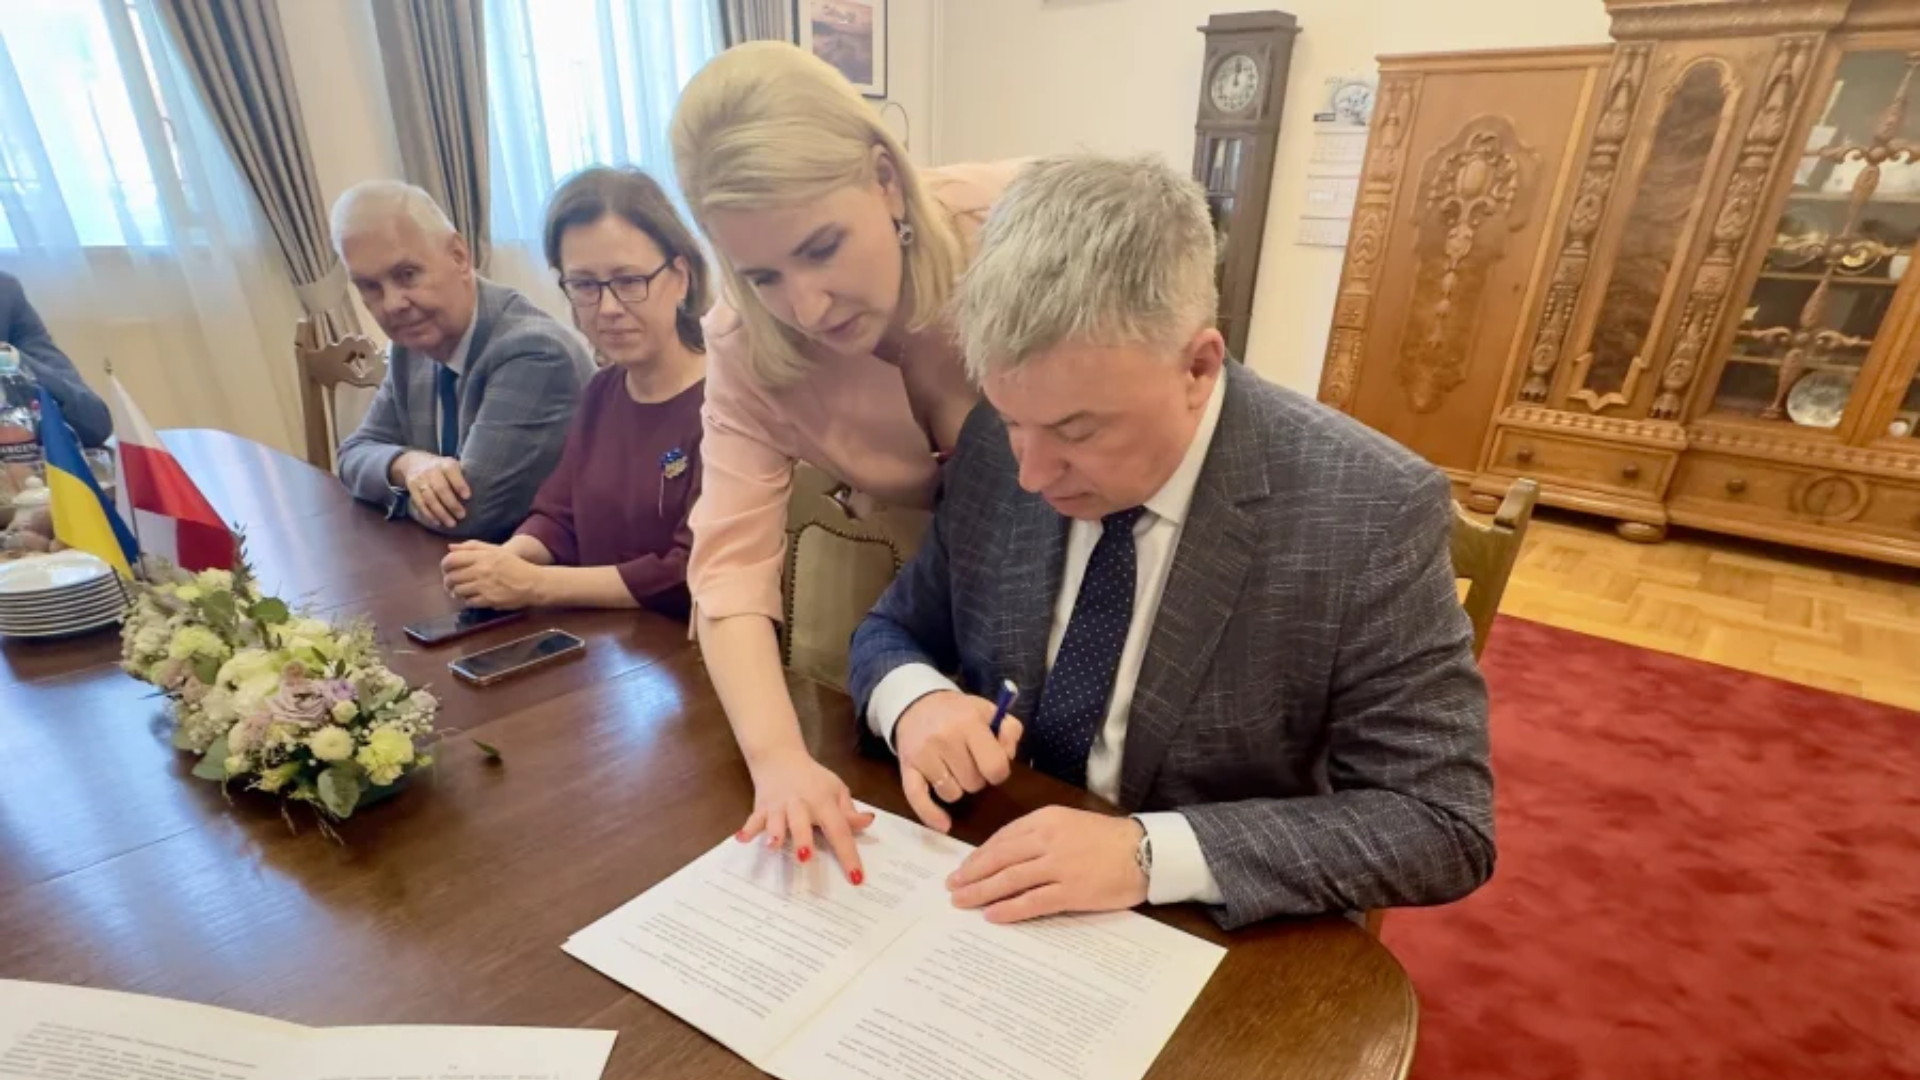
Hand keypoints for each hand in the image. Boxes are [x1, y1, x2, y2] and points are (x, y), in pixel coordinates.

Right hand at [393, 452, 469, 528]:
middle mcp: (431, 471)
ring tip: (451, 524)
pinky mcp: (412, 489)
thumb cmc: (443, 469)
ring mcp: (420, 480)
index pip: (452, 471)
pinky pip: (420, 503)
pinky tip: (438, 522)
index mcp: (445, 464)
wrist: (415, 462)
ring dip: (441, 513)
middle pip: (441, 488)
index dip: (459, 484)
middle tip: (462, 515)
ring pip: (430, 498)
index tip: (468, 496)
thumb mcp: (453, 466)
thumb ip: (464, 475)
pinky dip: (429, 514)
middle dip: (452, 504)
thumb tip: (484, 490)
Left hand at [442, 541, 543, 608]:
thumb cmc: (514, 565)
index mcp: (482, 556)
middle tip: (450, 582)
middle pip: (452, 577)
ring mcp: (484, 586)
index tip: (446, 569)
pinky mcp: (488, 600)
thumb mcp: (495, 550)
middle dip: (448, 581)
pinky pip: (468, 602)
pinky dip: (467, 600)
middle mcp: (481, 571)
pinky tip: (472, 597)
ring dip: (456, 591)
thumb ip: (472, 546)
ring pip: (458, 590)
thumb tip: (450, 547)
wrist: (532, 583)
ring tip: (461, 590)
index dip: (444, 565)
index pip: (452, 560)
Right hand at [739, 748, 875, 883]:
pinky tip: (742, 839)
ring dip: (774, 833)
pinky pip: (754, 819)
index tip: (856, 877)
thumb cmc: (813, 779)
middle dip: (802, 839)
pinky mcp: (762, 808)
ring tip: (772, 846)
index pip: (839, 830)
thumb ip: (849, 811)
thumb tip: (868, 823)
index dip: (848, 855)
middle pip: (802, 823)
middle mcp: (801, 804)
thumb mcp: (836, 790)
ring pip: (776, 821)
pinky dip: (748, 828)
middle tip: (805, 857)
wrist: (781, 758)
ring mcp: (779, 806)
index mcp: (824, 802)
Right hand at [894, 691, 1023, 832]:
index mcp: (969, 723)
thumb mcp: (990, 711)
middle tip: (968, 761)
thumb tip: (1007, 758)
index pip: (996, 767)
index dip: (999, 771)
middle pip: (974, 784)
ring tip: (951, 768)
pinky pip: (919, 800)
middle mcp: (945, 738)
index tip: (992, 764)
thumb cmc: (959, 713)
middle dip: (976, 777)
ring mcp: (924, 754)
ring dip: (956, 787)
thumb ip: (1010, 731)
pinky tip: (944, 824)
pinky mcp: (906, 768)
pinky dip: (932, 815)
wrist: (917, 705)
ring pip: (952, 794)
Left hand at [947, 807, 1147, 923]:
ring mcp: (1059, 867)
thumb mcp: (1069, 822)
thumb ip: (1038, 834)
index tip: (963, 867)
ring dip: (981, 892)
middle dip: (971, 874)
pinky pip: (1032, 902)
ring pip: (1009, 880)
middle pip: (999, 859)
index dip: (979, 855)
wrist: (1146, 852)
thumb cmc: (1108, 838)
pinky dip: (1009, 909)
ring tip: (962, 901)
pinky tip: (993, 915)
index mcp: (1046, 820)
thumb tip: (1005, 854)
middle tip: (951, 886)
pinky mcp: (1071, 892)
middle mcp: (1048, 840)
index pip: (1002, 838)